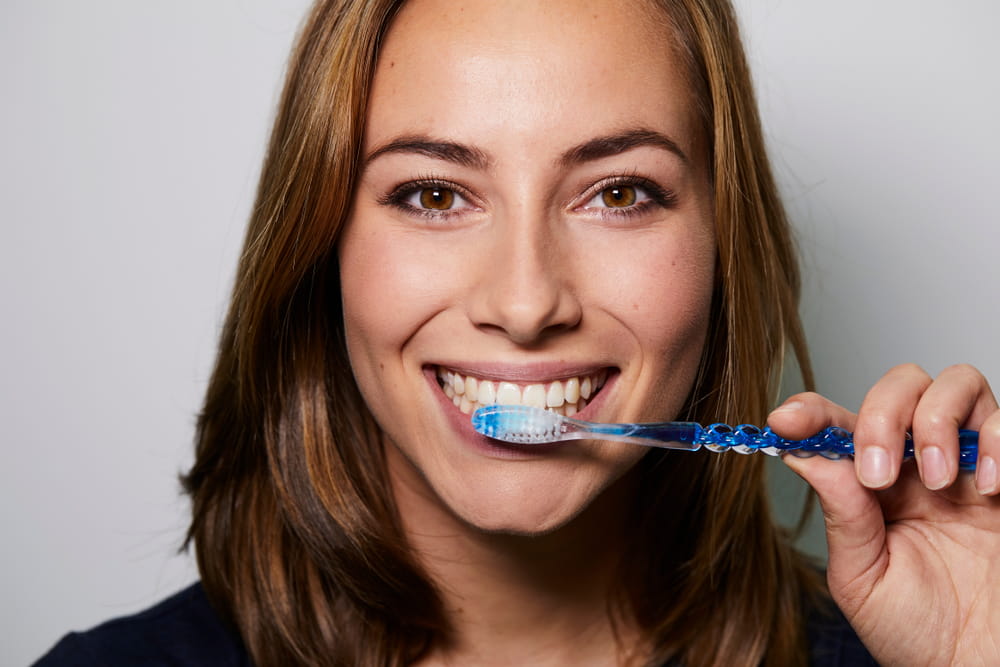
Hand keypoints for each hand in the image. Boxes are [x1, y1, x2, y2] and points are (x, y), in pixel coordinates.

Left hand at [769, 364, 999, 666]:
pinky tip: (985, 489)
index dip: (811, 411)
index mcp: (873, 485)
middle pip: (900, 385)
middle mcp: (919, 464)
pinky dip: (995, 439)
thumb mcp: (862, 578)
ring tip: (937, 481)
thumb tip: (803, 453)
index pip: (839, 424)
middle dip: (882, 415)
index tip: (786, 421)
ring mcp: (969, 465)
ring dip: (936, 421)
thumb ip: (841, 514)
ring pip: (955, 384)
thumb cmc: (919, 633)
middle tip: (879, 474)